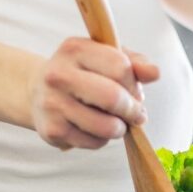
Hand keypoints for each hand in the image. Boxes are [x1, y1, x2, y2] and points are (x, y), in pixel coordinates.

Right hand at [30, 38, 159, 149]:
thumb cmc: (82, 73)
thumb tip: (155, 73)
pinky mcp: (52, 130)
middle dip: (132, 110)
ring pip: (107, 126)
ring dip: (120, 128)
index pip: (120, 67)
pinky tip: (95, 129)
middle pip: (113, 98)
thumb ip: (134, 63)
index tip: (134, 91)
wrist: (37, 92)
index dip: (134, 84)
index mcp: (75, 49)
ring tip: (116, 122)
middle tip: (136, 114)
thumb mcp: (106, 57)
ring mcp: (53, 104)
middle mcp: (59, 75)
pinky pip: (94, 142)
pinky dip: (103, 140)